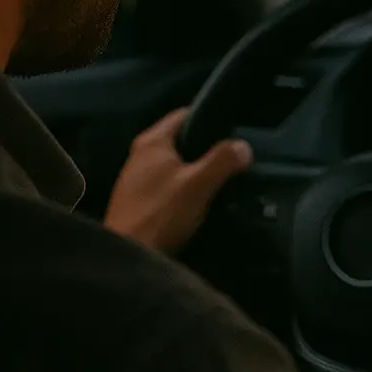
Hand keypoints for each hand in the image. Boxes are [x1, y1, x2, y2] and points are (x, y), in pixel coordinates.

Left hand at [104, 107, 252, 251]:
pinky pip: (167, 185)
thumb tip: (243, 146)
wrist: (128, 257)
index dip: (210, 118)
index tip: (233, 131)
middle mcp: (139, 154)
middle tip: (232, 159)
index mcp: (152, 141)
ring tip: (221, 182)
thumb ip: (222, 161)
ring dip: (195, 172)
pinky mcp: (137, 201)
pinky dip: (183, 189)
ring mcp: (135, 179)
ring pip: (175, 165)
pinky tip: (198, 203)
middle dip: (206, 148)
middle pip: (181, 141)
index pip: (185, 114)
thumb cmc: (161, 214)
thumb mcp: (198, 185)